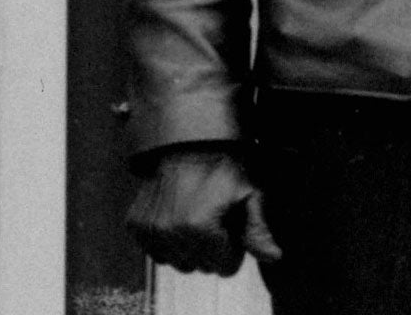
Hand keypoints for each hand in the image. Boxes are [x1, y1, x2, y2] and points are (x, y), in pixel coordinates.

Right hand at [126, 145, 280, 274]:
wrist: (188, 144)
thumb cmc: (223, 167)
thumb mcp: (249, 194)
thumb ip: (258, 230)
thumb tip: (274, 257)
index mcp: (200, 227)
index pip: (225, 267)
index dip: (234, 248)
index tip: (234, 226)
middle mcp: (171, 232)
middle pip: (201, 267)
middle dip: (214, 249)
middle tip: (218, 219)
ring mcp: (150, 231)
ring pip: (179, 263)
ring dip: (191, 248)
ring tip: (200, 218)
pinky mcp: (136, 227)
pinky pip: (157, 253)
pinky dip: (170, 242)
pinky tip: (180, 220)